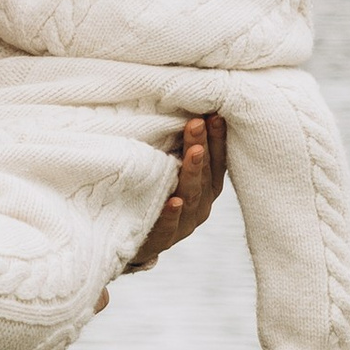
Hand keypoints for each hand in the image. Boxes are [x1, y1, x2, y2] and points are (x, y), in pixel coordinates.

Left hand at [113, 114, 227, 282]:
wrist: (131, 239)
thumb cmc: (155, 193)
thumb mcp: (169, 169)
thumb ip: (176, 148)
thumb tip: (181, 110)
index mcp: (208, 186)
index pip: (218, 160)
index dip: (217, 138)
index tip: (213, 115)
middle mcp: (201, 204)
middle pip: (205, 174)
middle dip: (202, 146)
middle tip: (197, 123)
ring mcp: (185, 224)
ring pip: (191, 197)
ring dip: (193, 173)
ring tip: (193, 153)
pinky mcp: (163, 239)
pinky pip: (169, 227)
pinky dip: (172, 214)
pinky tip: (173, 202)